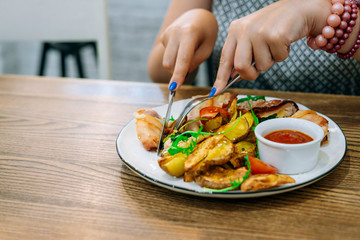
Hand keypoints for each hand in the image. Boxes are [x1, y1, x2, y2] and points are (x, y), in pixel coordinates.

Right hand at [160, 9, 217, 90]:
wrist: (198, 16)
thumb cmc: (207, 33)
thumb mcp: (208, 48)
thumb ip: (196, 61)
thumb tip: (182, 73)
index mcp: (189, 33)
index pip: (182, 59)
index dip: (178, 75)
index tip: (174, 88)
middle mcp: (175, 32)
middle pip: (170, 63)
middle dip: (177, 72)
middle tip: (190, 68)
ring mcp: (167, 34)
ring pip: (167, 61)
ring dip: (176, 65)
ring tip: (188, 54)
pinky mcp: (163, 37)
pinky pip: (167, 55)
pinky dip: (175, 57)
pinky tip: (183, 48)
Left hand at [210, 0, 331, 95]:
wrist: (300, 7)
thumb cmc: (275, 25)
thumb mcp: (252, 36)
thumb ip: (242, 53)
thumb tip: (234, 76)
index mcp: (235, 30)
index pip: (225, 58)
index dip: (221, 77)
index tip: (216, 91)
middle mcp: (244, 30)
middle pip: (240, 66)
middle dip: (250, 74)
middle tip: (257, 71)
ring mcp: (259, 32)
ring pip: (261, 66)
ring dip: (271, 61)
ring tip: (274, 45)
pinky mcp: (275, 36)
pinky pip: (278, 59)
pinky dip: (283, 54)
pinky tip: (284, 41)